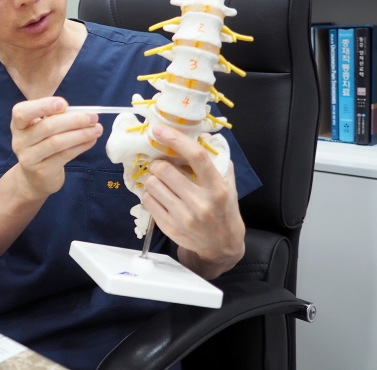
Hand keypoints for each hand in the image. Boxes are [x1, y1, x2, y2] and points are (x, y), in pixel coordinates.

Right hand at [10, 97, 101, 197]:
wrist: (35, 177)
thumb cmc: (42, 144)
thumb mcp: (42, 128)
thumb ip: (56, 117)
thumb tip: (83, 113)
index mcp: (18, 125)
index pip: (22, 112)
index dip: (42, 106)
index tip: (64, 104)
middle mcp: (19, 141)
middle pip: (47, 127)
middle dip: (73, 120)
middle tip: (93, 117)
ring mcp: (29, 158)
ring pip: (57, 142)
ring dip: (80, 134)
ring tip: (97, 129)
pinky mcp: (42, 172)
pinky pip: (64, 156)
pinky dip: (80, 146)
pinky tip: (91, 141)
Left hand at [142, 125, 244, 278]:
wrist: (221, 246)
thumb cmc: (224, 210)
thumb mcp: (228, 185)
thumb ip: (217, 160)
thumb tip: (201, 136)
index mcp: (217, 188)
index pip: (196, 157)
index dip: (176, 139)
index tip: (160, 129)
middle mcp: (201, 203)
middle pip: (165, 170)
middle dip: (158, 161)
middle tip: (161, 162)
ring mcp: (183, 217)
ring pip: (152, 184)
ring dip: (153, 177)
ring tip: (160, 179)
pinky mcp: (170, 227)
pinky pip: (148, 201)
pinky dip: (149, 193)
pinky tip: (159, 194)